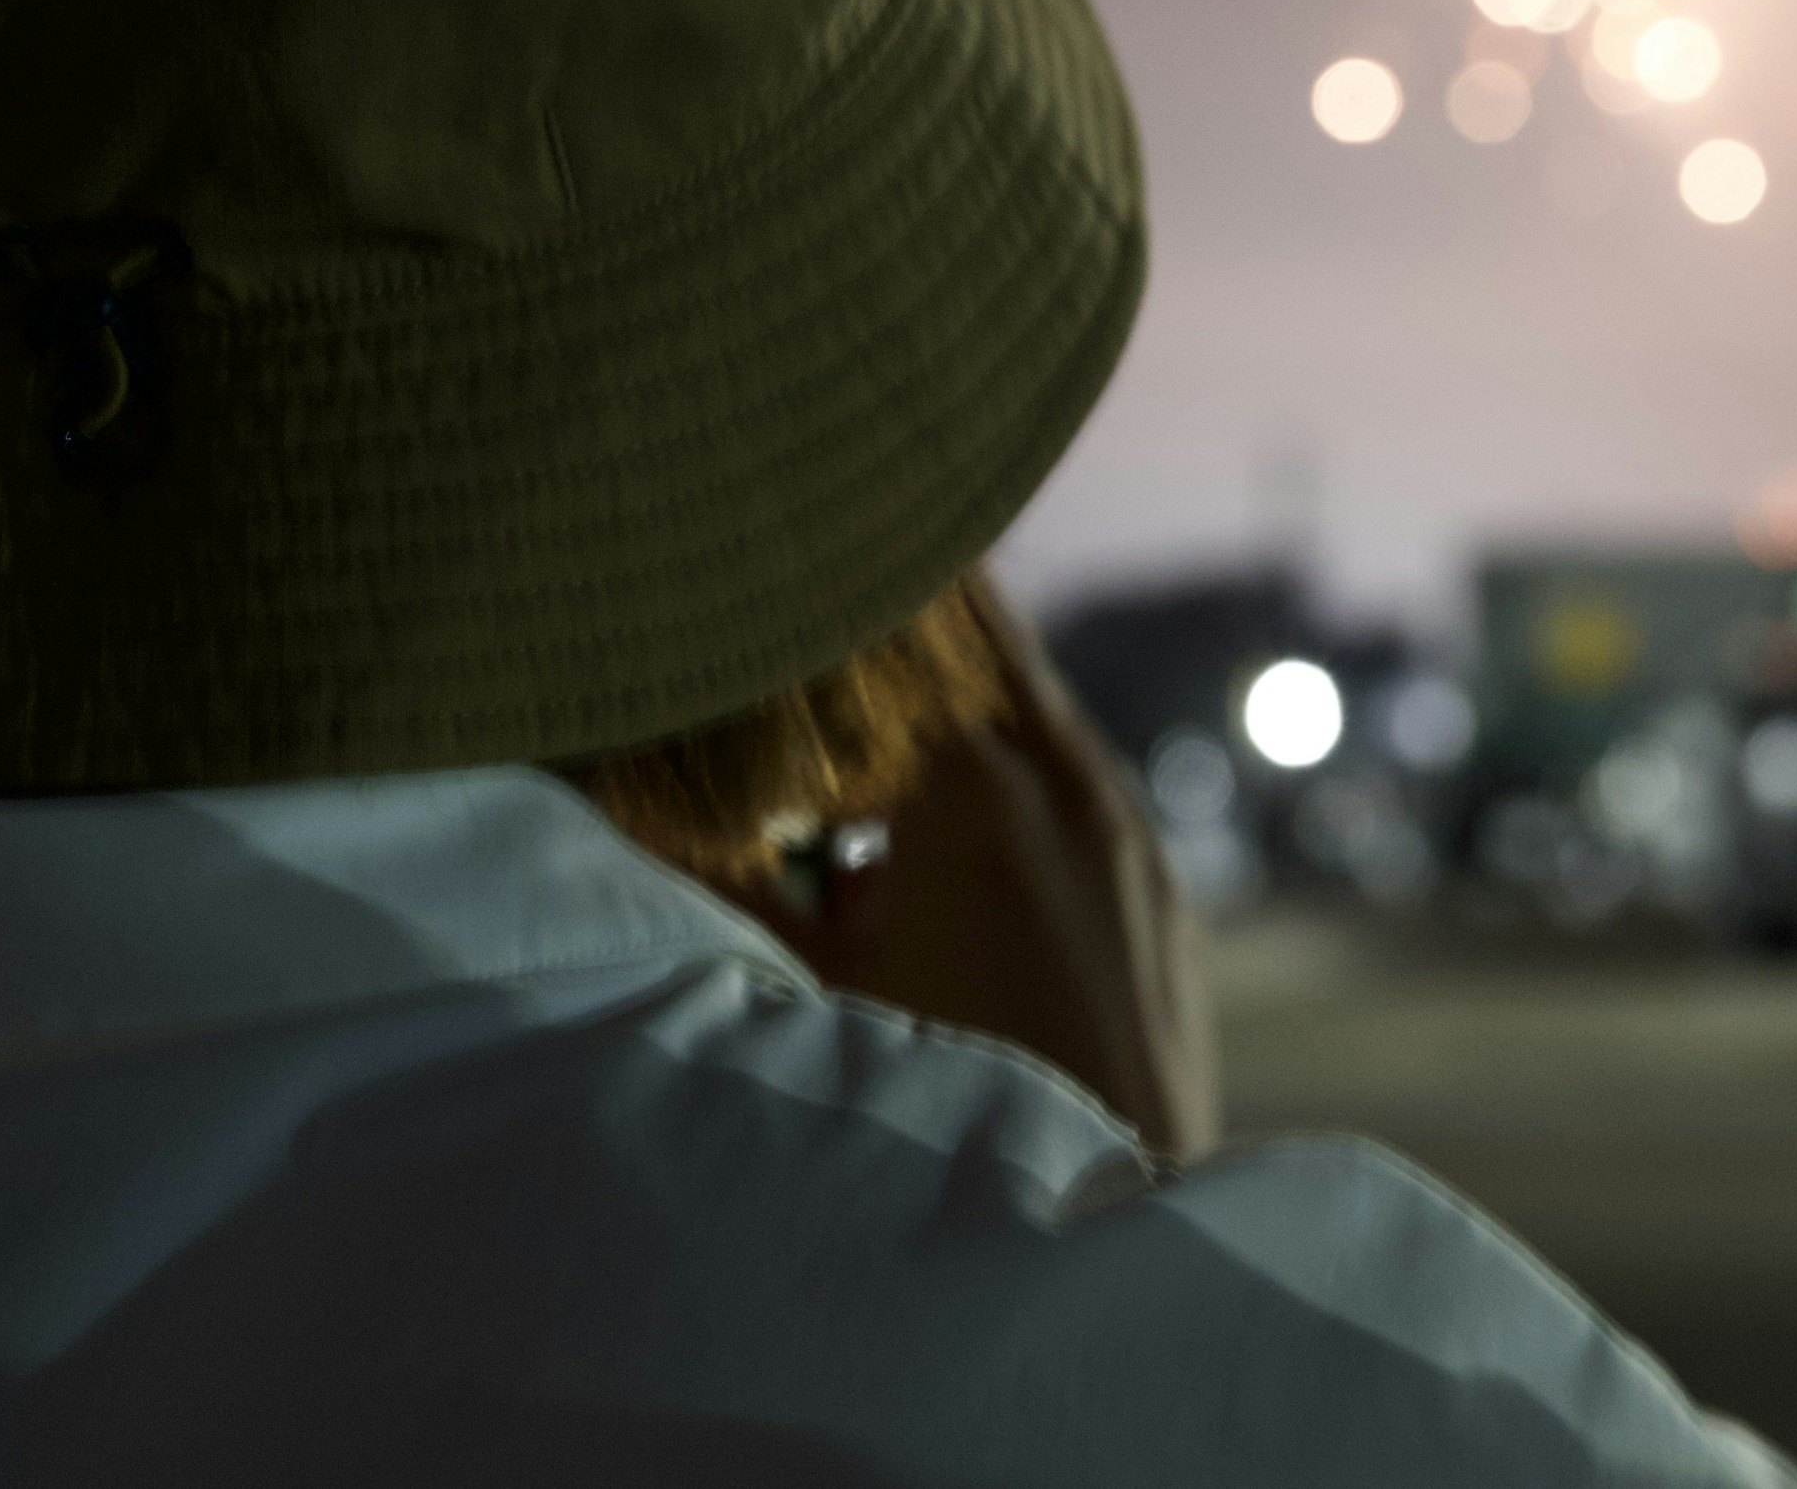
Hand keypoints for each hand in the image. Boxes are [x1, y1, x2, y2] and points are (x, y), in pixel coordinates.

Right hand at [768, 577, 1220, 1157]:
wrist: (1092, 1207)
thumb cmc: (936, 1091)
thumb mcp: (812, 982)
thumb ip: (728, 881)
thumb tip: (631, 806)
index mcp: (972, 789)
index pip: (900, 648)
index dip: (845, 620)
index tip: (801, 588)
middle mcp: (1065, 788)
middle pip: (986, 656)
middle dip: (922, 632)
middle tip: (859, 594)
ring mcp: (1129, 839)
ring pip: (1047, 723)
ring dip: (982, 704)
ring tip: (919, 694)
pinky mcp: (1165, 893)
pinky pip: (1091, 800)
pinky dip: (1036, 779)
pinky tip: (985, 814)